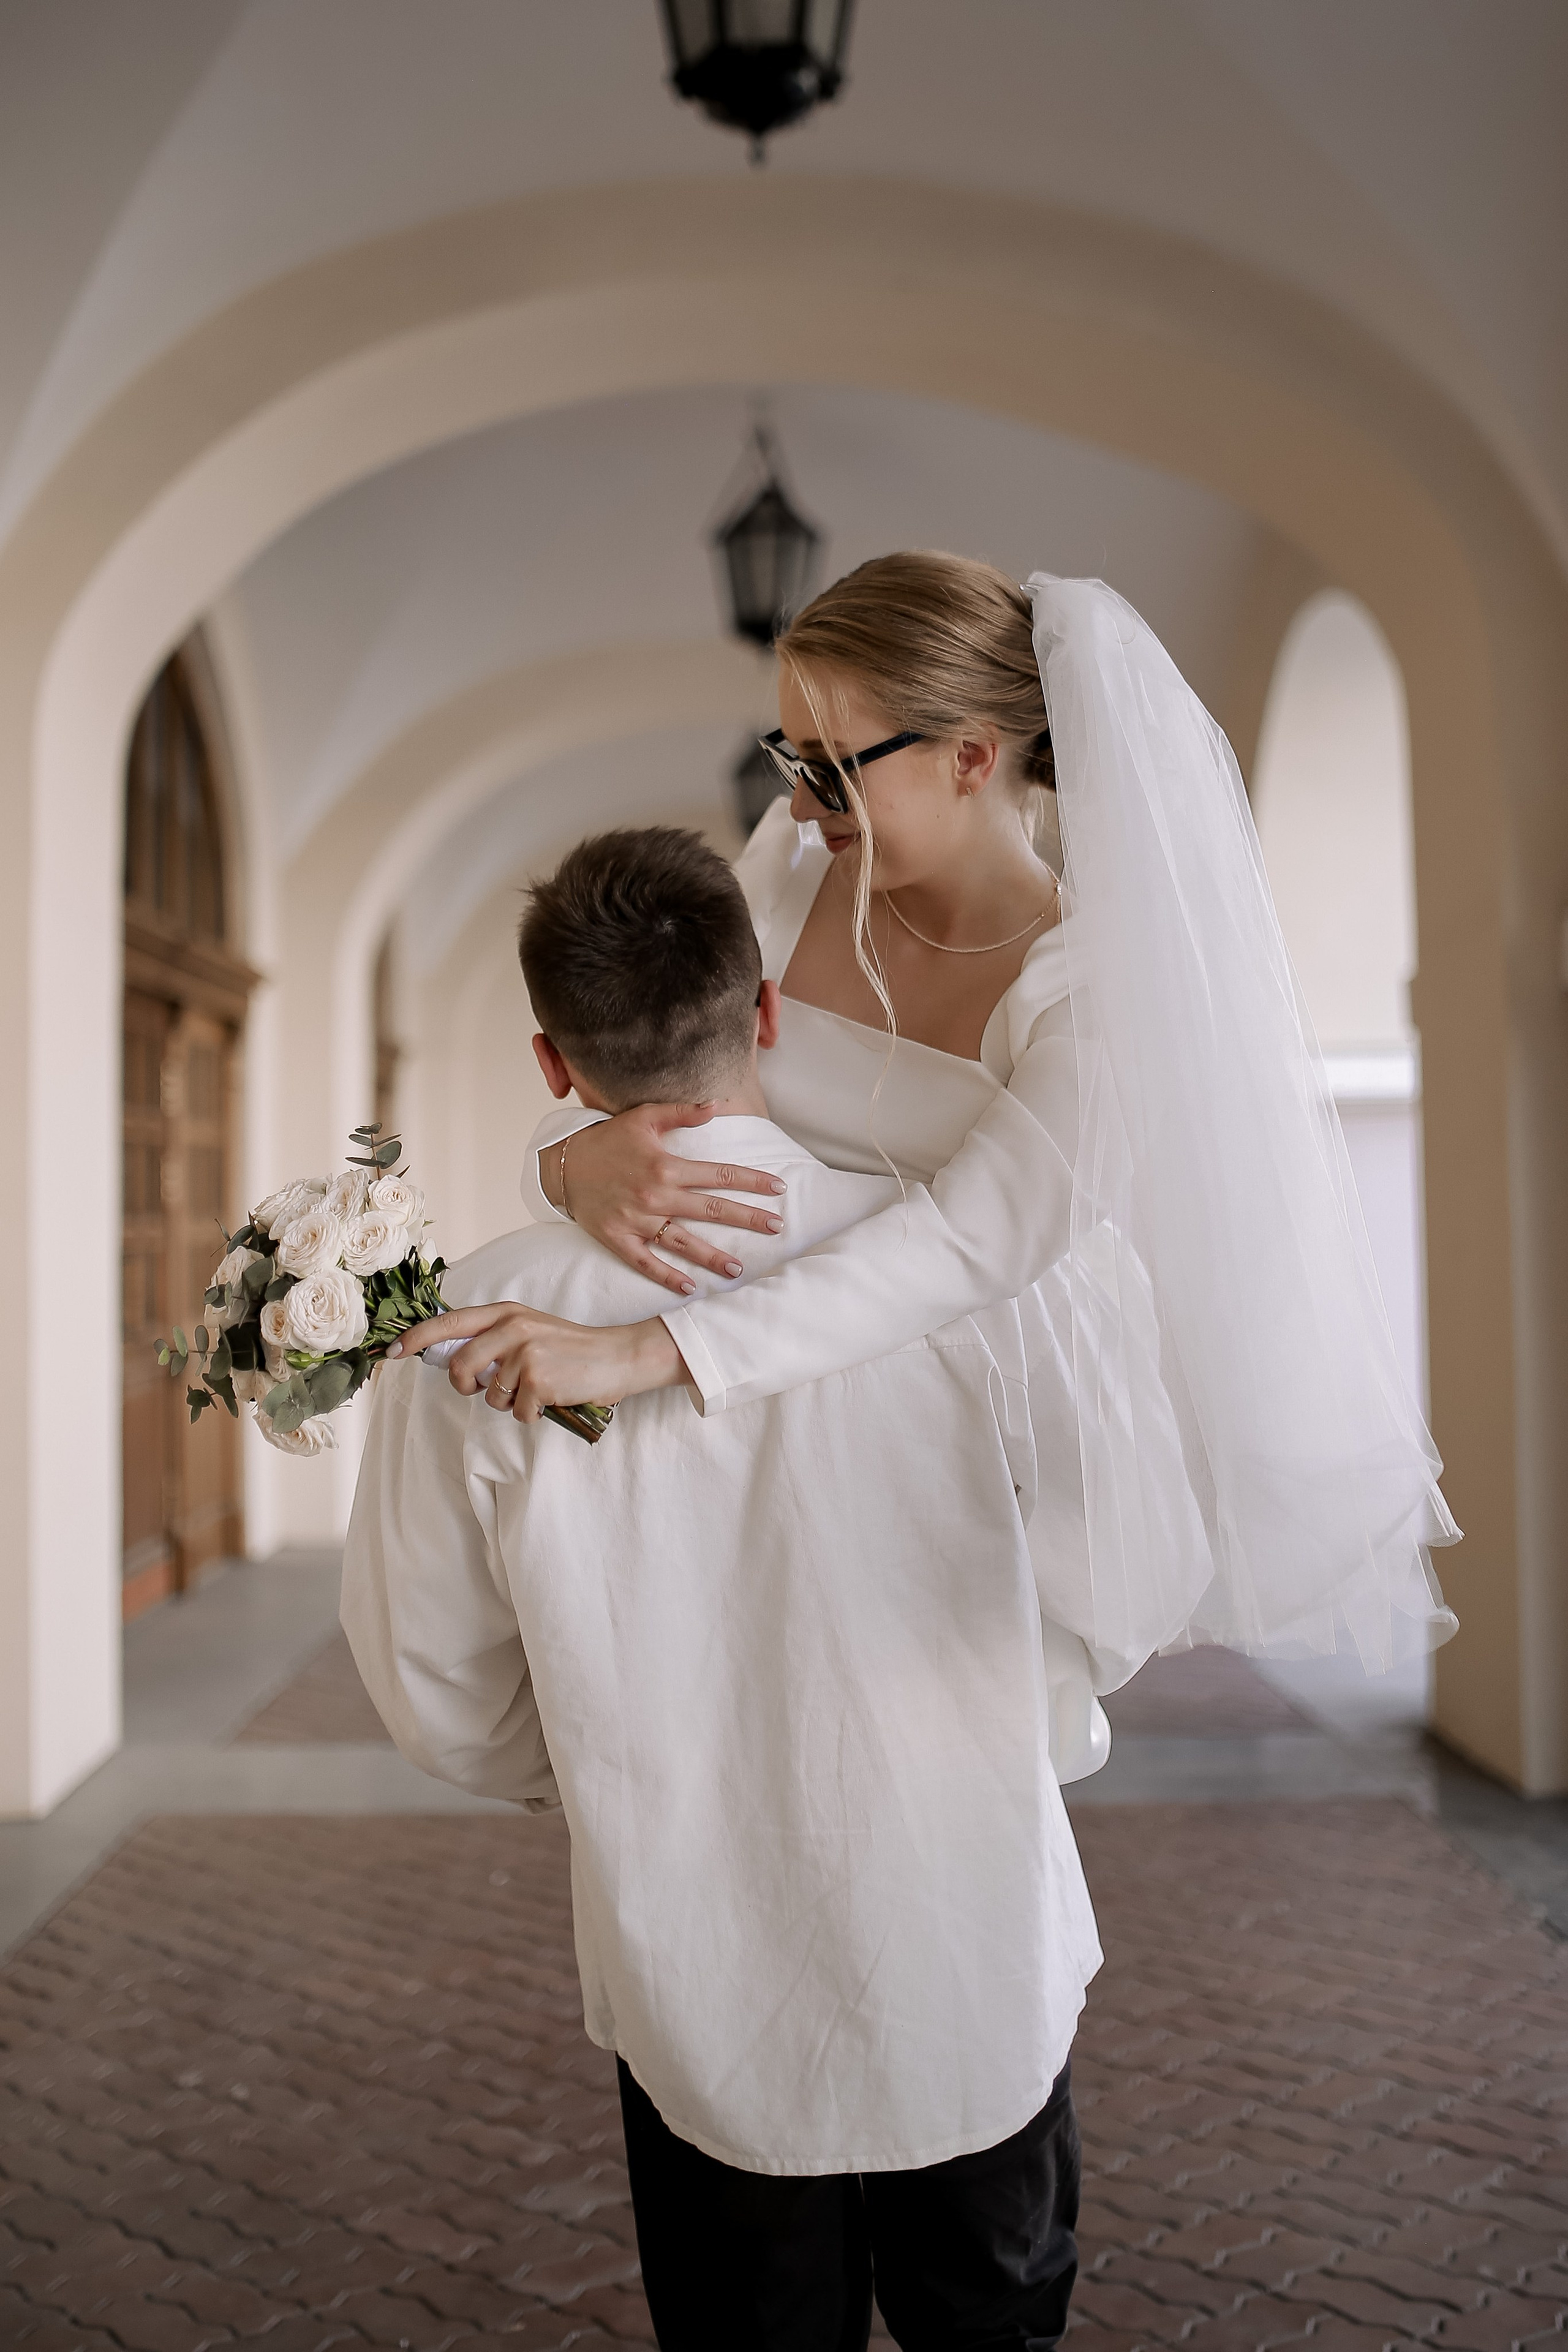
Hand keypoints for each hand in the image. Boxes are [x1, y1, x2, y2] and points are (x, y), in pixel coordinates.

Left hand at [389, 1306, 686, 1421]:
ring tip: (536, 1389)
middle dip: (466, 1386)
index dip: (417, 1337)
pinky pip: (516, 1412)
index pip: (449, 1322)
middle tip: (487, 1388)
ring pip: (490, 1395)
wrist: (618, 1356)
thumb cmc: (571, 1350)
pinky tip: (552, 1397)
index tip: (394, 1351)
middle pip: (459, 1366)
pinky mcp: (538, 1379)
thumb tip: (454, 1363)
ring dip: (510, 1403)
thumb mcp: (530, 1331)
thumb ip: (494, 1341)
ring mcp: (524, 1352)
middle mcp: (511, 1327)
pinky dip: (532, 1414)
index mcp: (506, 1313)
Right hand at [545, 1104, 784, 1295]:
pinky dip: (667, 1277)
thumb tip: (718, 1105)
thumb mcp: (644, 1117)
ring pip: (683, 1242)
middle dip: (748, 1218)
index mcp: (666, 1166)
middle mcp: (655, 1196)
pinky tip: (690, 1289)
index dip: (751, 1181)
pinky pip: (646, 1263)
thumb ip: (682, 1113)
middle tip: (777, 1228)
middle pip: (711, 1210)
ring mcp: (637, 1221)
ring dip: (713, 1257)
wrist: (563, 1164)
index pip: (719, 1175)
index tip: (778, 1189)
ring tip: (739, 1268)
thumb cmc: (608, 1138)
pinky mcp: (618, 1239)